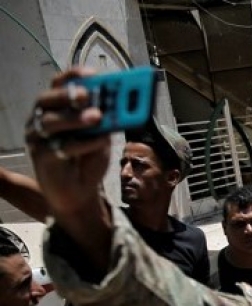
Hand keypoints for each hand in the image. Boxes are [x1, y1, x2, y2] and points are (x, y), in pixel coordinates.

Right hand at [25, 68, 110, 216]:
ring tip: (97, 117)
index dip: (73, 76)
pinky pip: (59, 147)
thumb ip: (107, 122)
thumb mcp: (102, 137)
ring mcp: (37, 139)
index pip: (57, 85)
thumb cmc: (88, 160)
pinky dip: (82, 143)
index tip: (92, 73)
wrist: (79, 194)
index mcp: (55, 109)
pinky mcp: (42, 158)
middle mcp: (41, 120)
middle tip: (88, 94)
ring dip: (75, 118)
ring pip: (50, 122)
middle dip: (68, 94)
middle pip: (47, 99)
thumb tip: (120, 105)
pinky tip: (99, 142)